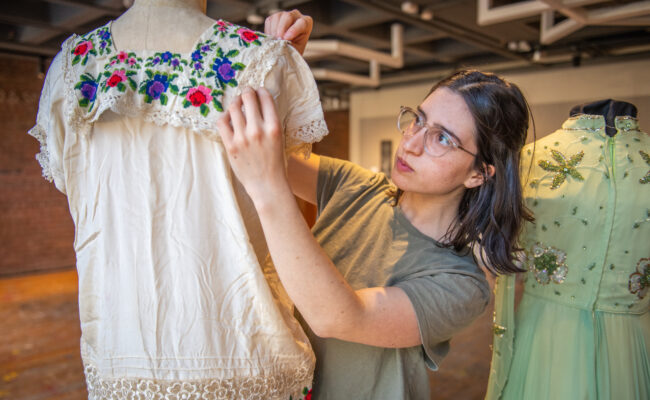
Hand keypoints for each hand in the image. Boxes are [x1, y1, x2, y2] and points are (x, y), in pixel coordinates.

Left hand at [217, 87, 288, 203]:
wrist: (267, 184)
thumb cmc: (275, 161)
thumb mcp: (279, 138)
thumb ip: (270, 121)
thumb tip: (259, 103)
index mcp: (274, 127)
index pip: (265, 98)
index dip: (260, 91)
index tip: (258, 91)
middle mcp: (258, 130)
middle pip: (248, 98)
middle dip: (247, 92)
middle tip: (246, 92)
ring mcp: (242, 138)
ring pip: (234, 107)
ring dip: (236, 102)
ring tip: (237, 103)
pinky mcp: (231, 145)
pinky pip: (222, 122)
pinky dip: (225, 116)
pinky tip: (229, 117)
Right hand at [264, 10, 312, 55]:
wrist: (286, 52)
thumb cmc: (293, 52)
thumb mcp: (295, 51)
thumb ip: (291, 47)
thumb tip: (281, 45)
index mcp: (306, 23)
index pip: (302, 23)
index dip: (294, 30)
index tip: (286, 38)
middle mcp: (296, 16)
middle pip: (288, 16)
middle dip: (281, 29)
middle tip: (278, 39)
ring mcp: (284, 15)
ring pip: (277, 17)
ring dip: (274, 31)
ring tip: (275, 41)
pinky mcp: (274, 17)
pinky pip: (269, 21)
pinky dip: (268, 31)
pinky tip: (272, 39)